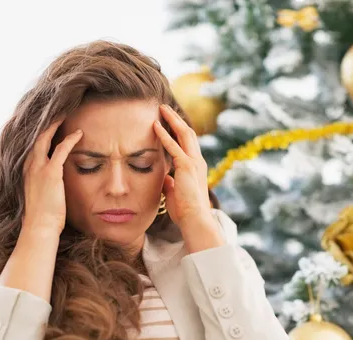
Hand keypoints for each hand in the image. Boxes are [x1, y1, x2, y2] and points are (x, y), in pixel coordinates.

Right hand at [22, 119, 82, 233]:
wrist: (39, 226)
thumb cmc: (43, 216)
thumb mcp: (42, 196)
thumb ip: (47, 185)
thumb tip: (56, 185)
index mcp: (27, 171)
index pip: (34, 146)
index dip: (43, 134)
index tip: (51, 125)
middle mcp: (30, 166)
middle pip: (37, 137)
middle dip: (47, 123)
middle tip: (58, 112)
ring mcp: (38, 168)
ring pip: (46, 138)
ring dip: (56, 125)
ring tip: (66, 114)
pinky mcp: (50, 172)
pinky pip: (61, 149)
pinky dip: (70, 139)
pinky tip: (79, 133)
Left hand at [153, 104, 213, 230]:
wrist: (195, 219)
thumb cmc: (185, 211)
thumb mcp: (175, 193)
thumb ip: (170, 183)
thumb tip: (165, 178)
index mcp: (196, 167)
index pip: (188, 143)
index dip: (179, 130)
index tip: (170, 120)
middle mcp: (197, 161)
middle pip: (188, 133)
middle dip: (177, 119)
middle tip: (165, 108)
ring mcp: (193, 162)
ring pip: (184, 133)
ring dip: (172, 119)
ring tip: (161, 108)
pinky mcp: (186, 166)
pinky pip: (173, 146)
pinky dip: (164, 135)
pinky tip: (155, 125)